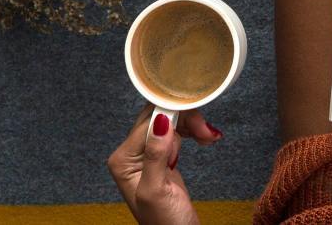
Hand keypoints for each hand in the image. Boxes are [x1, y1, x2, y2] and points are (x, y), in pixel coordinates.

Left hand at [107, 105, 223, 224]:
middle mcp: (131, 154)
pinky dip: (192, 132)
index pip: (148, 123)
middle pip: (158, 117)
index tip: (199, 121)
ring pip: (170, 122)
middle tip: (206, 132)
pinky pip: (176, 134)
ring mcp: (147, 154)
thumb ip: (156, 155)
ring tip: (209, 138)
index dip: (175, 116)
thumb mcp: (157, 189)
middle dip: (186, 120)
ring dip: (192, 126)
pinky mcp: (163, 157)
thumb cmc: (164, 223)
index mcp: (123, 159)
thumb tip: (160, 121)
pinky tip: (205, 139)